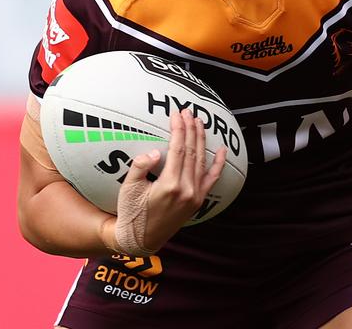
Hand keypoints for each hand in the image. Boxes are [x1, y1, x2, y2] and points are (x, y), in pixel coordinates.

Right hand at [110, 109, 226, 254]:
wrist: (140, 240)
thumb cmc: (131, 213)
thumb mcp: (129, 189)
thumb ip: (140, 167)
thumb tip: (155, 152)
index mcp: (169, 184)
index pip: (178, 149)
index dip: (178, 129)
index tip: (177, 115)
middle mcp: (187, 189)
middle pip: (192, 151)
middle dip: (191, 129)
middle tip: (189, 112)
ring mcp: (195, 195)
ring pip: (202, 161)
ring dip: (201, 140)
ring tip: (199, 123)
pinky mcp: (198, 201)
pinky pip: (212, 179)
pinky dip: (218, 164)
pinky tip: (222, 150)